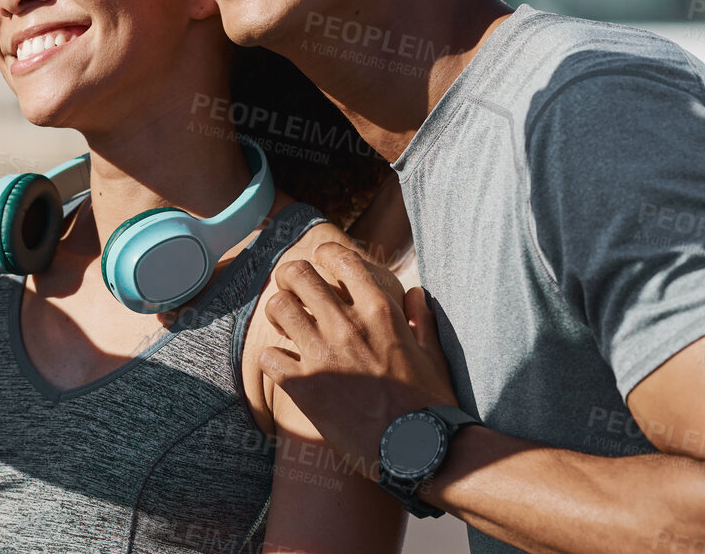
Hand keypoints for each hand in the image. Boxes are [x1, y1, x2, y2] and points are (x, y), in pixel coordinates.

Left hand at [258, 241, 458, 466]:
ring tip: (285, 325)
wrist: (419, 450)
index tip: (322, 262)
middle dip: (289, 276)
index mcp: (380, 312)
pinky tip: (284, 367)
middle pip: (298, 274)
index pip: (342, 259)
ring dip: (278, 313)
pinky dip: (273, 359)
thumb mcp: (434, 355)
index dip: (325, 254)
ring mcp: (323, 354)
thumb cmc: (431, 404)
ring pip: (278, 307)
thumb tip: (415, 293)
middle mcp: (347, 325)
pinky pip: (270, 356)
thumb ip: (422, 319)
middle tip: (291, 289)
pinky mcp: (304, 385)